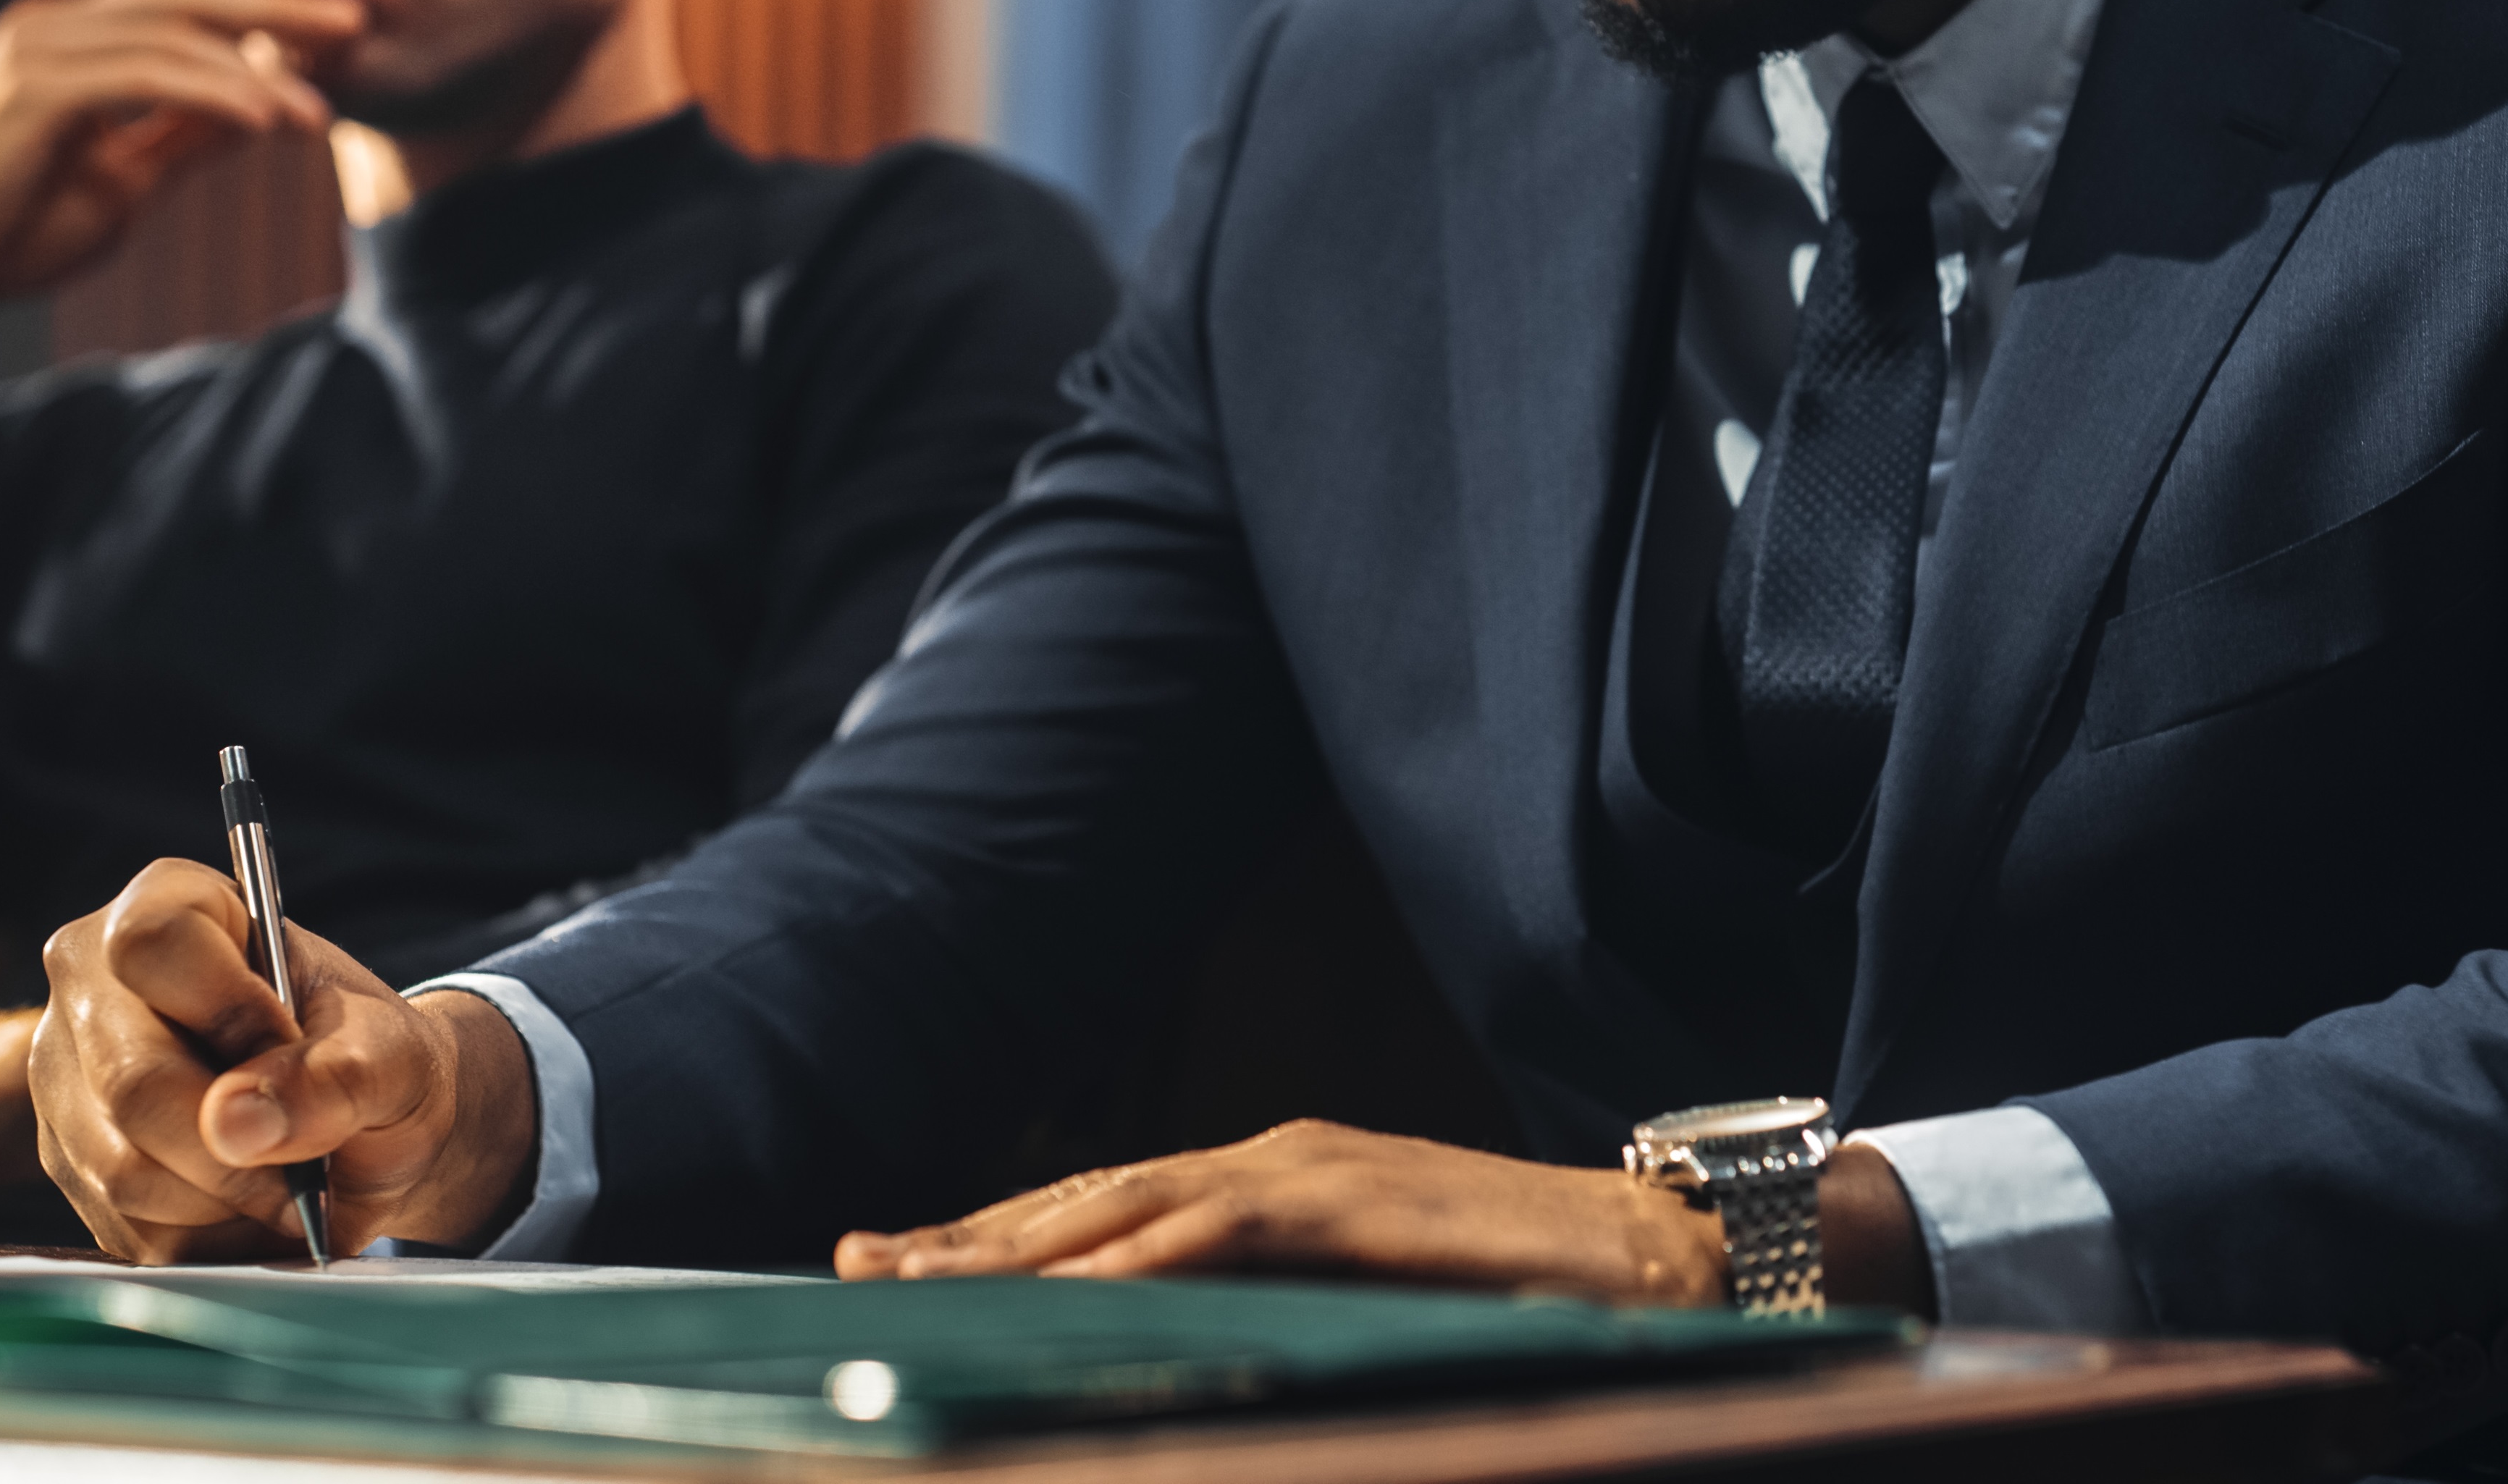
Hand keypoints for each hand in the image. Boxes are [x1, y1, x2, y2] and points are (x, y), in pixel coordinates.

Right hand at [0, 0, 361, 550]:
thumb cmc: (17, 233)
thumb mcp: (126, 179)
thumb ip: (186, 137)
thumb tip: (263, 110)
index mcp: (73, 38)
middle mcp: (52, 25)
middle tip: (357, 14)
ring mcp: (37, 49)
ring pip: (171, 29)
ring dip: (260, 61)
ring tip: (326, 103)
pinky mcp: (31, 90)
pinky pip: (144, 76)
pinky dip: (213, 92)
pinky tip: (270, 120)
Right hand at [31, 859, 534, 1263]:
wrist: (365, 1132)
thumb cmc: (370, 1060)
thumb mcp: (388, 1052)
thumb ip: (334, 1075)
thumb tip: (235, 1124)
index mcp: (167, 908)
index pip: (152, 944)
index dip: (227, 1009)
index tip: (290, 1044)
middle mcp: (91, 990)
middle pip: (134, 1082)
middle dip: (238, 1145)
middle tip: (310, 1163)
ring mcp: (66, 1084)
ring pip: (125, 1169)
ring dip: (228, 1199)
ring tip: (290, 1184)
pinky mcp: (71, 1168)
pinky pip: (125, 1228)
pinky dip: (208, 1236)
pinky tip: (252, 1210)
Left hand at [836, 1120, 1936, 1314]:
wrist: (1652, 1250)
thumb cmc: (1514, 1284)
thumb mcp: (1365, 1299)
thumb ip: (1279, 1306)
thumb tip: (1191, 1353)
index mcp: (1266, 1174)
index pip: (1101, 1206)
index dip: (993, 1234)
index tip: (892, 1263)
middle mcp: (1270, 1153)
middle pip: (1087, 1197)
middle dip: (967, 1234)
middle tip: (855, 1265)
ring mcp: (1309, 1166)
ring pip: (1128, 1202)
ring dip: (1017, 1241)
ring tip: (920, 1278)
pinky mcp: (1354, 1197)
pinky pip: (1220, 1226)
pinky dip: (1134, 1255)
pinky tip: (1065, 1286)